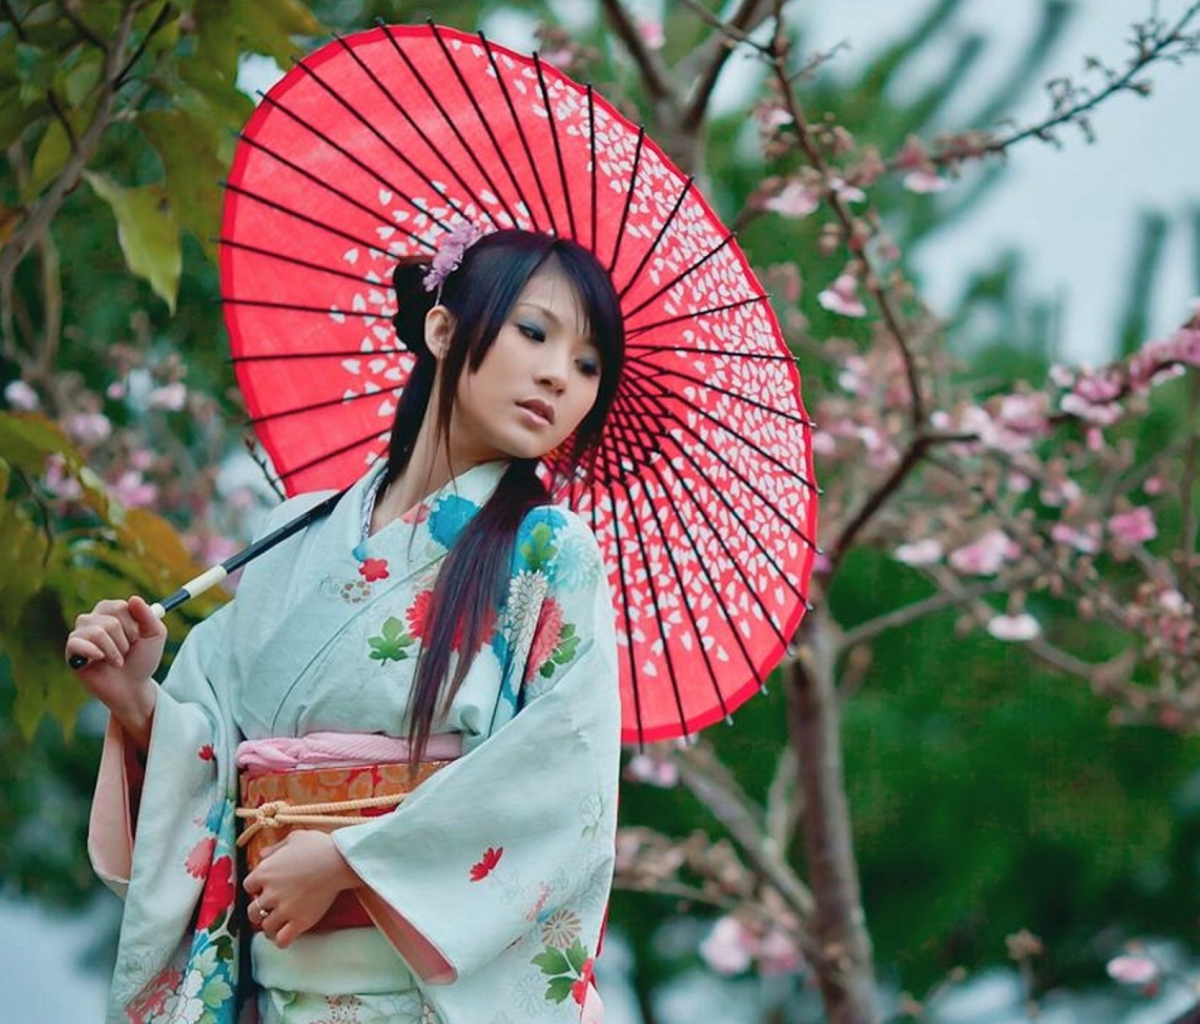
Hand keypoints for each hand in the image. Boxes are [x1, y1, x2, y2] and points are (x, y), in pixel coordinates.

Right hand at [65, 596, 165, 750]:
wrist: (132, 687)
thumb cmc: (142, 658)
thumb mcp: (155, 635)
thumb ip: (148, 616)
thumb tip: (134, 598)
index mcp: (112, 611)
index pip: (121, 606)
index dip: (134, 626)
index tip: (138, 638)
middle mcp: (94, 618)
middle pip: (111, 620)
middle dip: (126, 641)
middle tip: (126, 651)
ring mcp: (80, 634)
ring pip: (98, 632)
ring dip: (115, 651)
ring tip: (117, 660)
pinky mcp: (72, 651)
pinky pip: (77, 643)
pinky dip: (95, 653)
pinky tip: (100, 660)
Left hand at [243, 830, 361, 947]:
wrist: (340, 861)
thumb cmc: (319, 846)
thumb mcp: (295, 838)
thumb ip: (275, 847)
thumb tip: (262, 855)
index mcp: (265, 872)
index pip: (248, 886)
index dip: (256, 888)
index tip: (265, 888)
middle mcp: (270, 893)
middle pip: (252, 911)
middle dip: (259, 910)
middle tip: (270, 908)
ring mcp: (284, 910)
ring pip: (266, 927)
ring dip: (270, 926)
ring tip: (277, 924)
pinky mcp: (299, 922)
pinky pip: (282, 940)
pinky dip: (281, 940)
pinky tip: (285, 934)